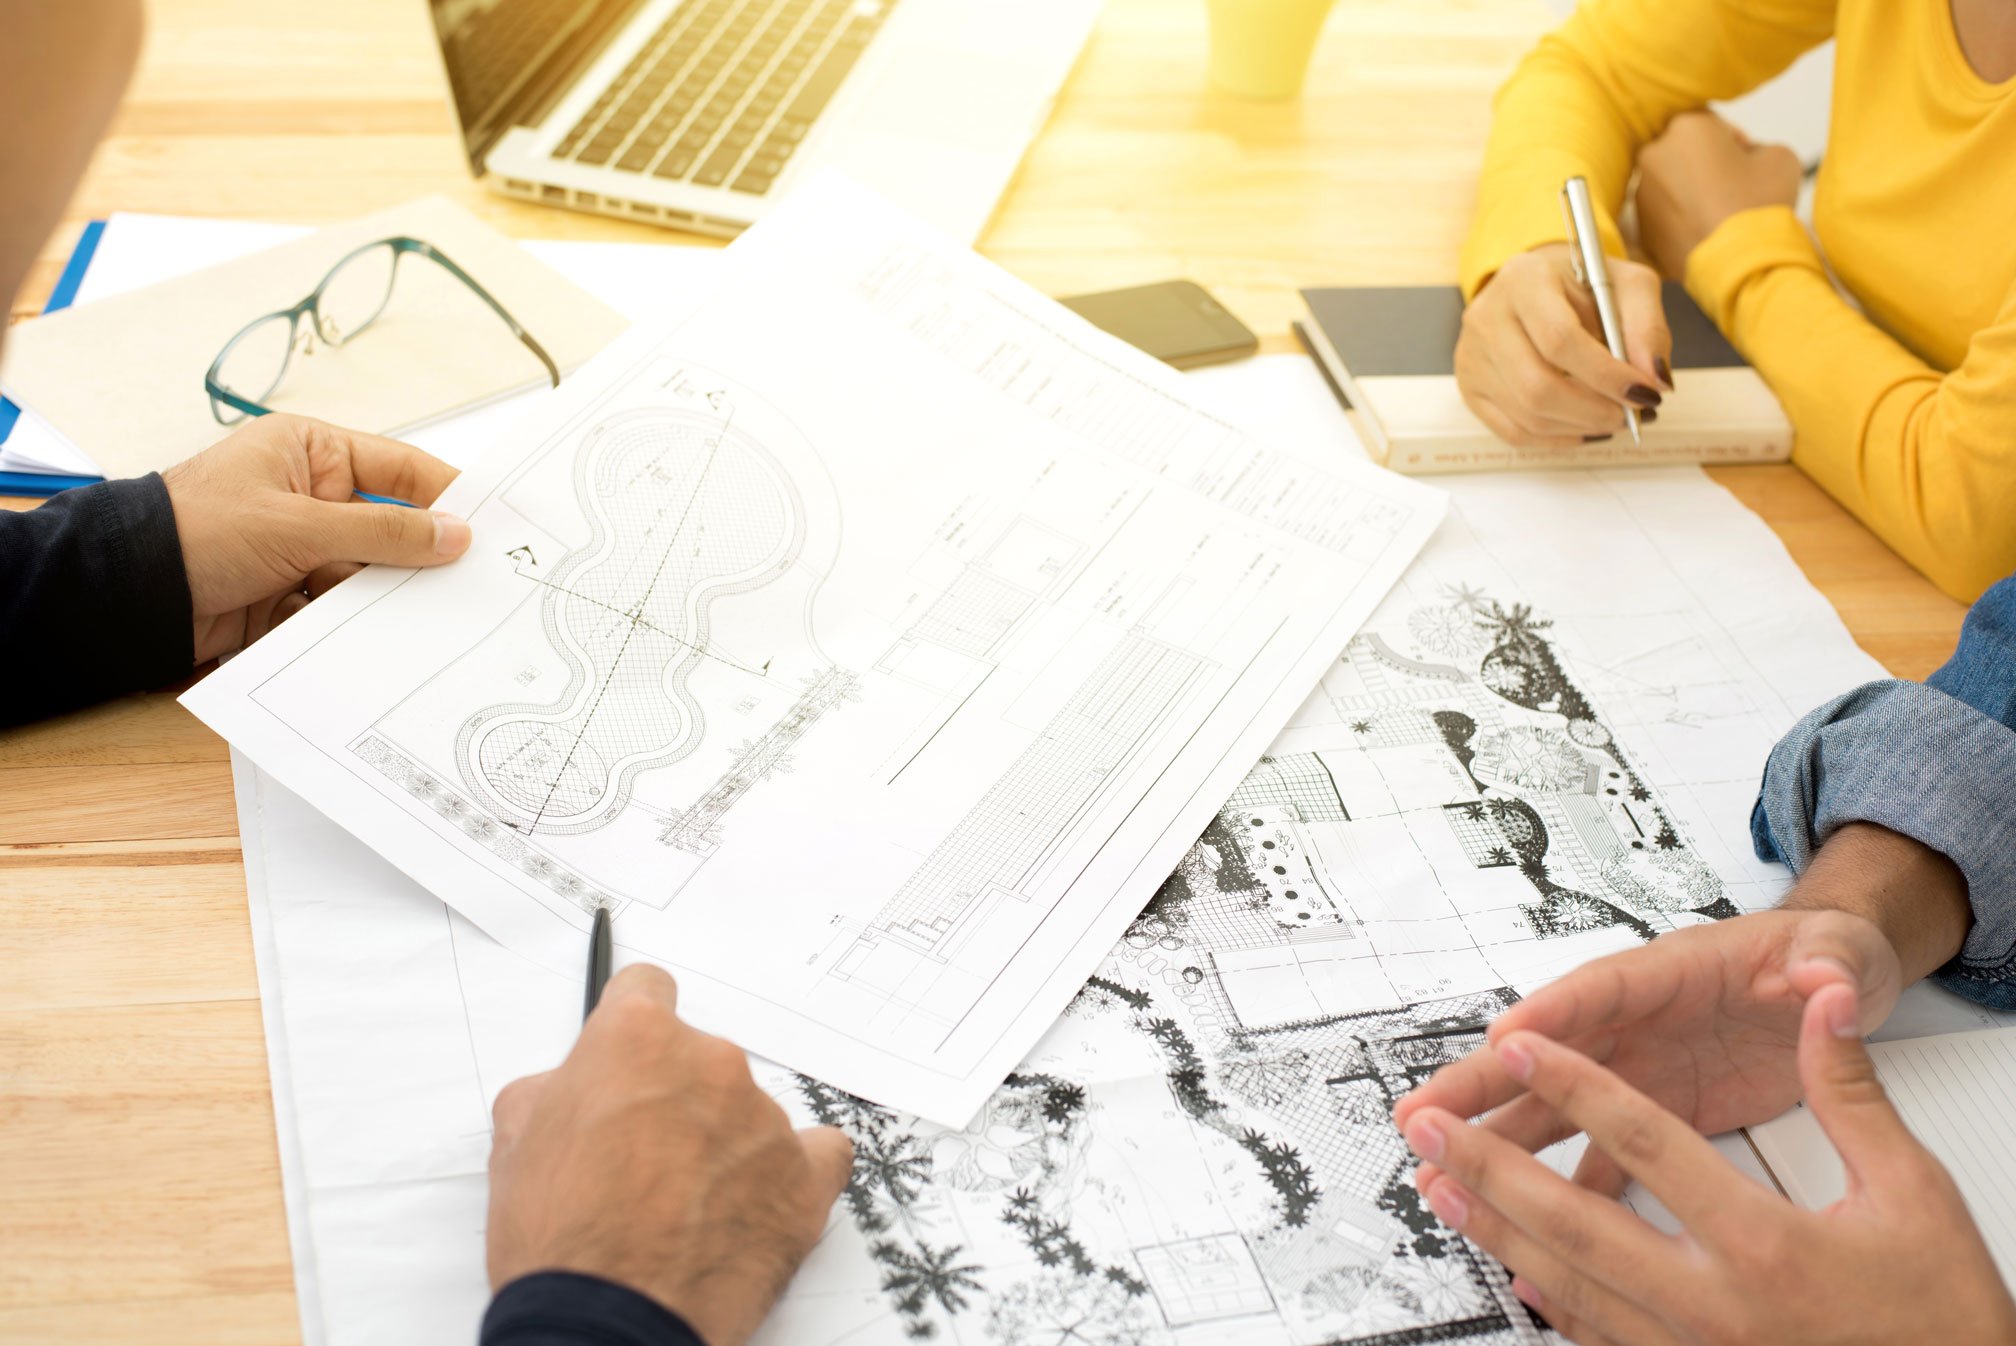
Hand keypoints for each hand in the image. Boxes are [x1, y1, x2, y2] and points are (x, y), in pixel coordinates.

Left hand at [160, 413, 470, 661]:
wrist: (123, 596)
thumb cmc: (197, 532)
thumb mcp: (300, 525)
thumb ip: (384, 531)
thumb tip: (456, 534)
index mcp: (309, 453)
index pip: (399, 467)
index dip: (448, 493)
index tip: (494, 522)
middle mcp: (308, 496)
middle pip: (390, 525)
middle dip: (422, 555)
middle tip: (475, 581)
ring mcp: (298, 548)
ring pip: (369, 572)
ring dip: (388, 596)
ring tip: (433, 617)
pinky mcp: (287, 595)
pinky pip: (341, 609)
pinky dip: (357, 625)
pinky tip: (384, 639)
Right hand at [486, 965, 853, 1345]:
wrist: (609, 1324)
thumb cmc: (560, 1242)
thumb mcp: (514, 1145)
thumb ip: (553, 1090)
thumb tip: (572, 1087)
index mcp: (638, 1040)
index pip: (647, 991)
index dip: (630, 1031)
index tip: (629, 1060)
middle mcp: (711, 1064)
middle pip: (698, 1060)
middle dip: (672, 1098)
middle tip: (640, 1160)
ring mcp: (765, 1118)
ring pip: (747, 1110)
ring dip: (722, 1142)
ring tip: (682, 1209)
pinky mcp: (804, 1178)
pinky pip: (818, 1152)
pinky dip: (792, 1170)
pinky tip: (760, 1196)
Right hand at [1394, 909, 1901, 1194]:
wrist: (1836, 987)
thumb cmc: (1821, 956)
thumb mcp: (1834, 951)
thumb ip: (1826, 964)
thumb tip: (1827, 978)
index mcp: (1671, 972)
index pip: (1602, 989)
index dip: (1552, 1014)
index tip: (1506, 1038)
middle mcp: (1636, 1020)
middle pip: (1545, 1050)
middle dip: (1482, 1081)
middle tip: (1423, 1111)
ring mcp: (1639, 1069)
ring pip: (1552, 1105)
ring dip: (1498, 1138)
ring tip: (1439, 1167)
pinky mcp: (1656, 1111)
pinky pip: (1598, 1151)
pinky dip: (1561, 1184)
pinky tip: (1526, 1218)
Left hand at [1397, 985, 2015, 1343]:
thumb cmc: (1942, 1318)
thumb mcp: (1912, 1193)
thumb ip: (1851, 1093)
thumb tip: (1826, 1005)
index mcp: (1767, 1247)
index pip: (1648, 1143)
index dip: (1575, 1083)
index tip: (1519, 1043)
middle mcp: (1717, 1309)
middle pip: (1575, 1220)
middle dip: (1489, 1162)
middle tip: (1423, 1121)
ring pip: (1567, 1284)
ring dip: (1495, 1229)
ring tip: (1435, 1185)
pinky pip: (1597, 1336)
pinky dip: (1545, 1296)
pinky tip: (1507, 1269)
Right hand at [1455, 243, 1671, 448]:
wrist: (1535, 286)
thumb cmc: (1583, 285)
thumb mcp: (1626, 285)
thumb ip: (1647, 326)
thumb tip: (1655, 380)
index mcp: (1524, 280)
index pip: (1559, 339)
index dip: (1605, 374)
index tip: (1644, 393)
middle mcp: (1487, 317)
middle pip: (1536, 385)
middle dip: (1593, 410)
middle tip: (1631, 414)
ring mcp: (1472, 356)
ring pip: (1526, 415)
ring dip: (1580, 427)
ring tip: (1613, 418)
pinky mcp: (1470, 387)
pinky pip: (1513, 431)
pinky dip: (1557, 439)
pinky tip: (1584, 428)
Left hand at [1636, 110, 1802, 280]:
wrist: (1740, 262)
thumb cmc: (1760, 204)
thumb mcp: (1778, 155)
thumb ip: (1756, 145)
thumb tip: (1744, 157)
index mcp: (1686, 127)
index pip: (1709, 124)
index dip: (1732, 140)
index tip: (1746, 157)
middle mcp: (1654, 156)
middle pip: (1683, 154)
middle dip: (1706, 166)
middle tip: (1733, 186)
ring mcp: (1642, 195)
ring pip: (1670, 187)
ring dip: (1691, 194)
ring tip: (1720, 214)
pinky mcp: (1641, 230)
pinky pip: (1664, 218)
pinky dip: (1681, 222)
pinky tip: (1707, 232)